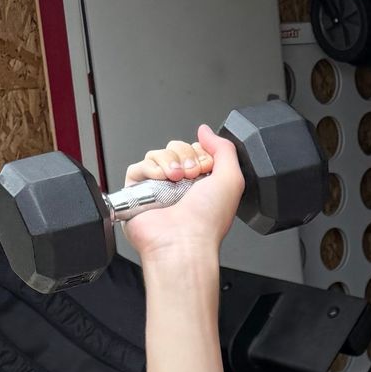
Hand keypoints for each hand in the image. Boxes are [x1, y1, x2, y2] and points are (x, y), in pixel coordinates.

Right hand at [122, 125, 243, 259]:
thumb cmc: (207, 221)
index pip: (196, 149)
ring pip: (158, 154)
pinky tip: (161, 180)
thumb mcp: (232, 179)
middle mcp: (180, 186)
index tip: (205, 166)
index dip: (200, 152)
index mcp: (203, 184)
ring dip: (169, 161)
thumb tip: (206, 131)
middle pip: (176, 148)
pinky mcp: (138, 193)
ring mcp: (159, 189)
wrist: (184, 240)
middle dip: (185, 155)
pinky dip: (150, 168)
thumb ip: (224, 148)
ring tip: (176, 179)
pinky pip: (138, 166)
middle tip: (191, 175)